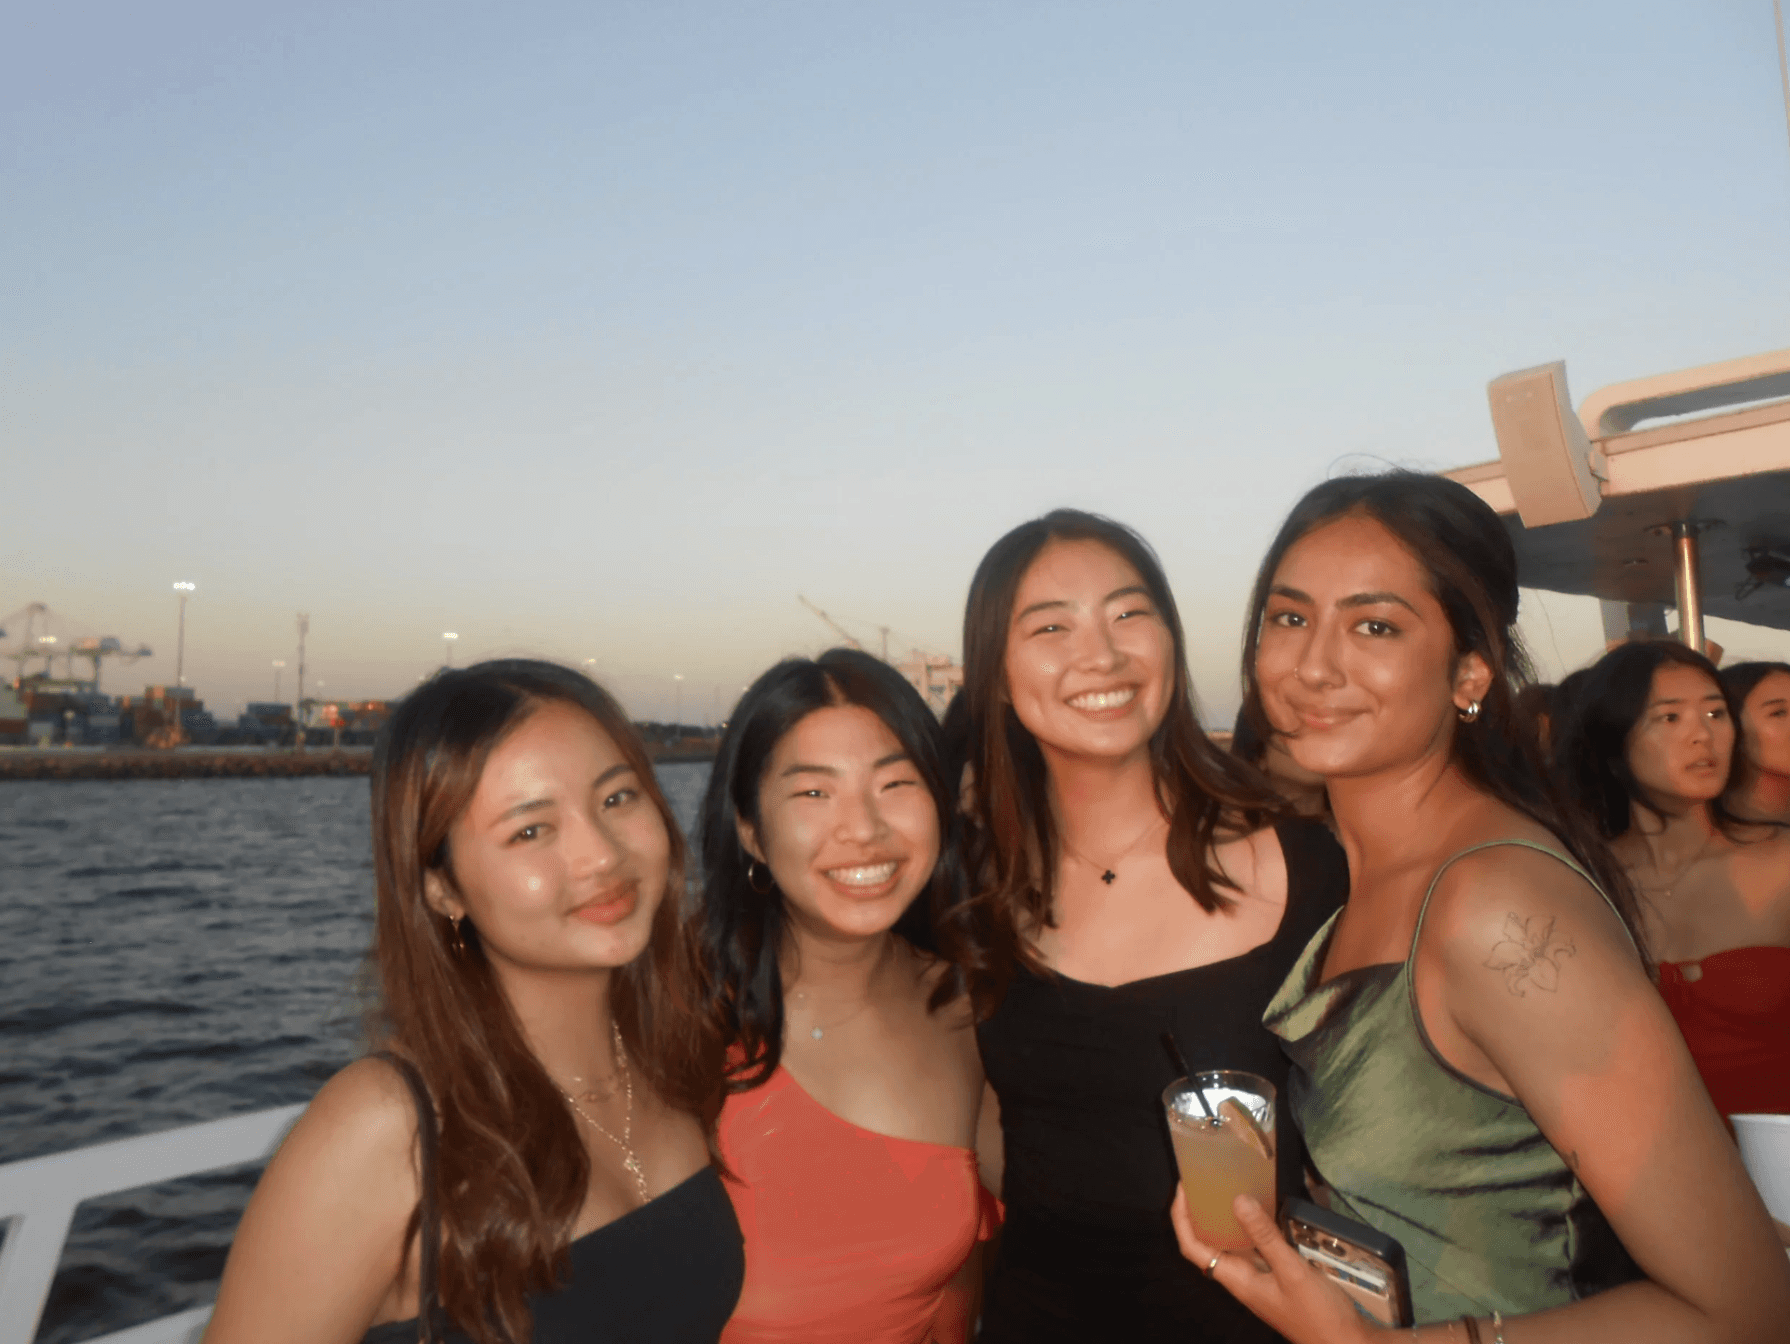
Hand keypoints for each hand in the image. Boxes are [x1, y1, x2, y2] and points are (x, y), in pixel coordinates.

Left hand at [1170, 1185, 1379, 1343]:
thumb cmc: (1318, 1314)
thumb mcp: (1292, 1271)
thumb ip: (1266, 1236)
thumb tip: (1237, 1200)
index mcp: (1237, 1280)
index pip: (1193, 1248)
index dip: (1182, 1218)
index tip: (1183, 1188)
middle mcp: (1244, 1279)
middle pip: (1210, 1243)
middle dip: (1202, 1213)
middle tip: (1206, 1180)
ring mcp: (1262, 1279)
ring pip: (1235, 1245)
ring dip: (1228, 1219)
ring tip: (1231, 1187)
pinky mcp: (1281, 1278)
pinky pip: (1259, 1248)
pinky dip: (1256, 1228)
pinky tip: (1267, 1211)